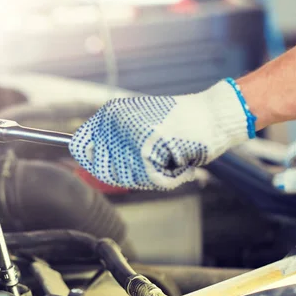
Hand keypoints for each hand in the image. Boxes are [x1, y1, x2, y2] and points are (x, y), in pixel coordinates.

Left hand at [69, 79, 255, 189]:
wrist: (215, 115)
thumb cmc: (183, 125)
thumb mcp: (142, 127)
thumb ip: (115, 144)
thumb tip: (88, 161)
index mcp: (110, 114)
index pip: (80, 147)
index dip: (91, 164)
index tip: (107, 170)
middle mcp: (115, 121)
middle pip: (105, 172)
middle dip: (132, 176)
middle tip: (156, 164)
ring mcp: (129, 133)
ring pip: (130, 179)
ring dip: (154, 177)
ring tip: (171, 159)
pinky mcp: (148, 147)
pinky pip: (152, 181)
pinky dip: (172, 179)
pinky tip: (183, 164)